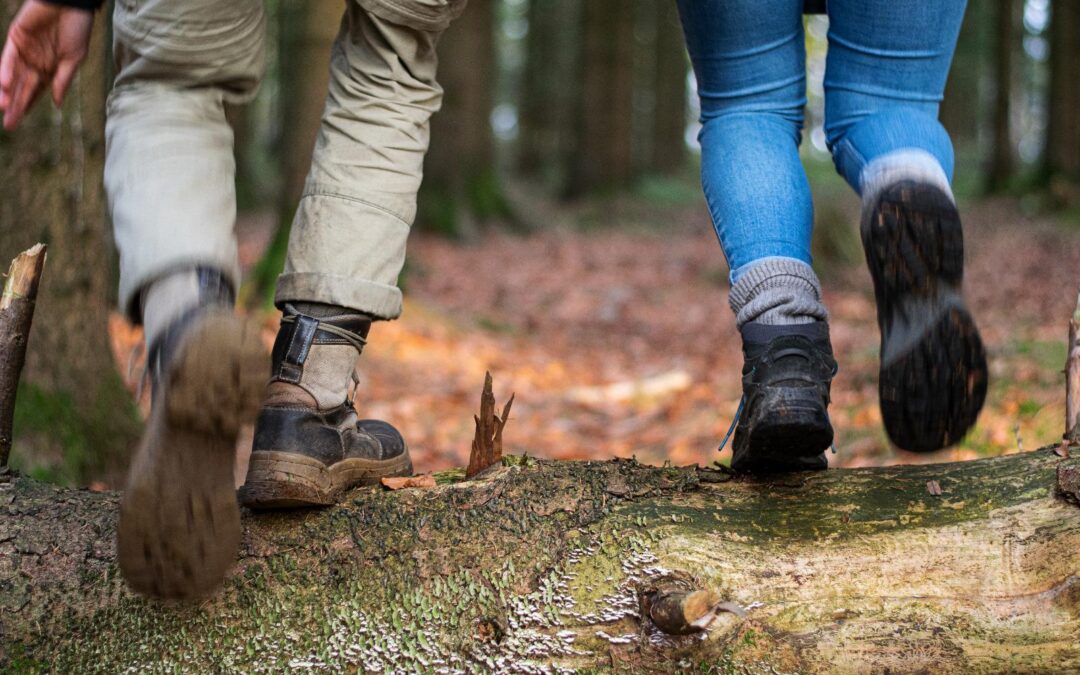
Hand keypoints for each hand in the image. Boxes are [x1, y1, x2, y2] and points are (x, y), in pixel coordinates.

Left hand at [0, 0, 93, 129]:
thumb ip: (63, 80)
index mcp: (50, 69)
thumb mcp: (75, 58)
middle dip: (14, 106)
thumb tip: (58, 104)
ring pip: (12, 76)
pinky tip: (6, 86)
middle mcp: (35, 62)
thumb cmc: (77, 28)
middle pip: (21, 88)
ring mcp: (24, 50)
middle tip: (8, 125)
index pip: (34, 92)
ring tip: (4, 108)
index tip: (17, 123)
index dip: (26, 107)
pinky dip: (6, 71)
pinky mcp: (16, 38)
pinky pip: (8, 58)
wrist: (70, 3)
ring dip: (7, 93)